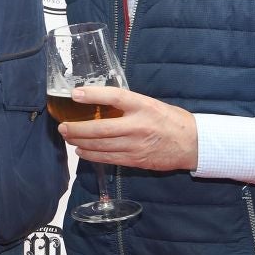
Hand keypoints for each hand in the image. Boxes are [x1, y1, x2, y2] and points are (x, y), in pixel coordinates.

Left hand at [56, 86, 197, 171]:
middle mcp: (138, 126)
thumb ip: (128, 103)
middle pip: (100, 128)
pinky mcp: (136, 160)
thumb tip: (99, 100)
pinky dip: (91, 155)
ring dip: (80, 142)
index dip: (93, 95)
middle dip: (76, 128)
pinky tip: (81, 151)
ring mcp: (136, 145)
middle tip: (62, 126)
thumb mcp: (151, 104)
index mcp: (144, 106)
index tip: (75, 94)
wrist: (192, 144)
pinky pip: (108, 158)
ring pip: (100, 146)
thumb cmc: (170, 120)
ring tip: (68, 137)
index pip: (115, 97)